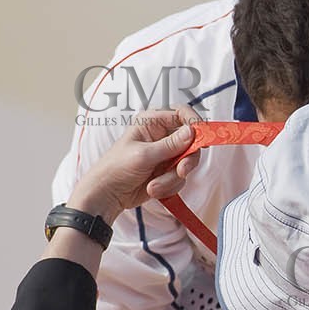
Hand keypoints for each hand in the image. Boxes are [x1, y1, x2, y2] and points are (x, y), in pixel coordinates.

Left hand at [69, 107, 201, 222]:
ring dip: (173, 177)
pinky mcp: (168, 171)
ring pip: (187, 162)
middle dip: (187, 159)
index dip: (194, 122)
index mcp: (152, 122)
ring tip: (154, 185)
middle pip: (191, 141)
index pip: (181, 113)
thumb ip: (170, 144)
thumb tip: (192, 131)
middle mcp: (162, 136)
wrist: (106, 195)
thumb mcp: (144, 155)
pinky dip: (170, 185)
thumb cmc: (115, 169)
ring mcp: (166, 155)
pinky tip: (153, 188)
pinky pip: (181, 177)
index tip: (202, 137)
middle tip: (181, 170)